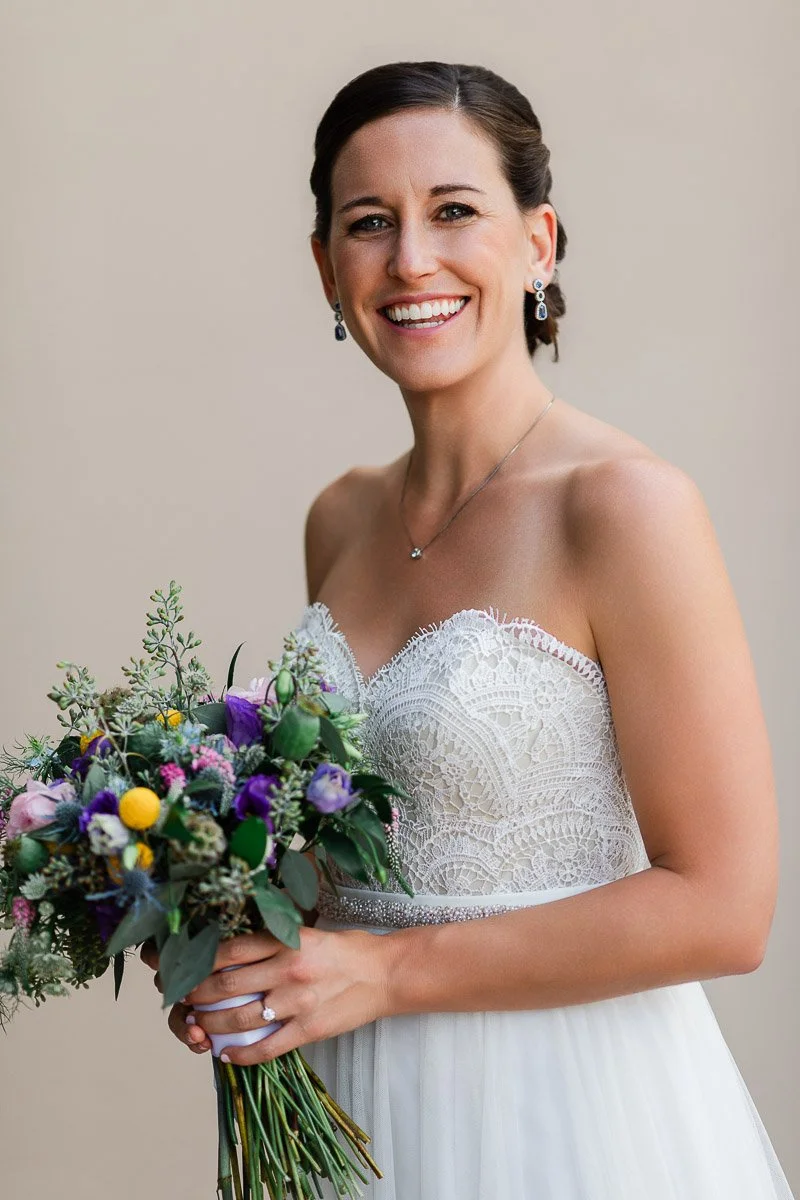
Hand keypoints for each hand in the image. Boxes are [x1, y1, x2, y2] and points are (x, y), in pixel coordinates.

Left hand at [142, 925, 393, 1064]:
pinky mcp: (309, 1029)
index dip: (198, 961)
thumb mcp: (307, 932)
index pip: (229, 950)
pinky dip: (241, 1055)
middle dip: (195, 995)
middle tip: (182, 998)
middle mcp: (288, 969)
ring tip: (198, 1026)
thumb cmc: (346, 950)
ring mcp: (298, 1002)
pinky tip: (226, 1055)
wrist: (386, 973)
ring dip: (211, 1025)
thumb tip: (229, 948)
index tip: (182, 967)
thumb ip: (273, 939)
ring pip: (239, 1019)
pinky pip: (266, 1048)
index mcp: (286, 939)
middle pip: (225, 985)